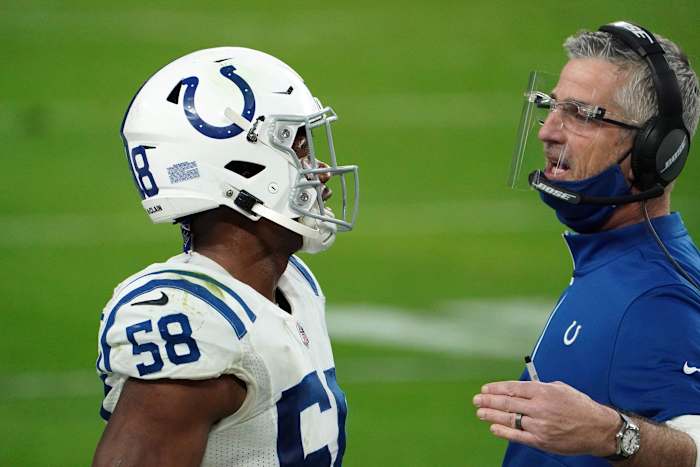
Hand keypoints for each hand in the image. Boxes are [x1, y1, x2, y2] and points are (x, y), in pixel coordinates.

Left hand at [473, 380, 620, 456]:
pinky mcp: (542, 441)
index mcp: (543, 391)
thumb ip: (540, 387)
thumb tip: (519, 389)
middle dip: (489, 401)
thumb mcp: (560, 388)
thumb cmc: (579, 406)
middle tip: (477, 400)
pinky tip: (494, 428)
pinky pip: (518, 436)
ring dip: (492, 416)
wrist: (598, 429)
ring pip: (510, 419)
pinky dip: (504, 432)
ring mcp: (540, 425)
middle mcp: (540, 407)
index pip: (513, 389)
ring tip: (480, 413)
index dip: (496, 389)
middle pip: (508, 403)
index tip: (485, 389)